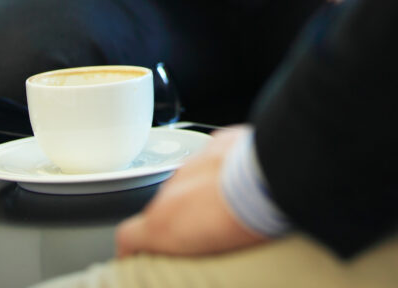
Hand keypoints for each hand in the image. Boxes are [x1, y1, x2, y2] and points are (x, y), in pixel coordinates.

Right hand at [116, 126, 265, 258]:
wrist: (269, 178)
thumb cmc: (242, 222)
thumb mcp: (207, 254)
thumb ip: (184, 250)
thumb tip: (190, 252)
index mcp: (161, 223)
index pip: (128, 236)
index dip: (132, 248)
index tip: (140, 255)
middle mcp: (171, 188)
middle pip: (165, 206)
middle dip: (180, 217)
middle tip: (205, 231)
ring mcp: (193, 161)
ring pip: (188, 179)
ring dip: (201, 191)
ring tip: (228, 205)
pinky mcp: (217, 141)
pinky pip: (212, 156)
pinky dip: (221, 168)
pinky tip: (240, 180)